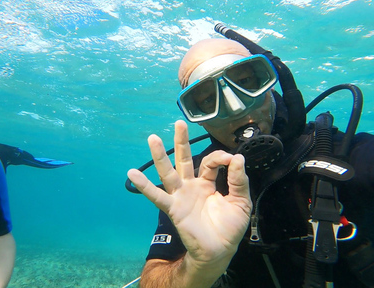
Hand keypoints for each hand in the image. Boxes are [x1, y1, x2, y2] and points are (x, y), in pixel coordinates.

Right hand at [128, 120, 251, 268]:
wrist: (219, 250)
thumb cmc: (229, 227)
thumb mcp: (241, 201)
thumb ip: (239, 180)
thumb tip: (238, 157)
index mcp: (207, 183)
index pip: (210, 162)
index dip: (220, 157)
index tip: (231, 160)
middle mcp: (191, 186)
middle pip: (184, 159)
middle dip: (181, 141)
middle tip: (179, 123)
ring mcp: (181, 196)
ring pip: (169, 172)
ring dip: (160, 156)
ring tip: (152, 138)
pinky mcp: (174, 208)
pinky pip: (157, 195)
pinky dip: (144, 185)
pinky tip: (132, 173)